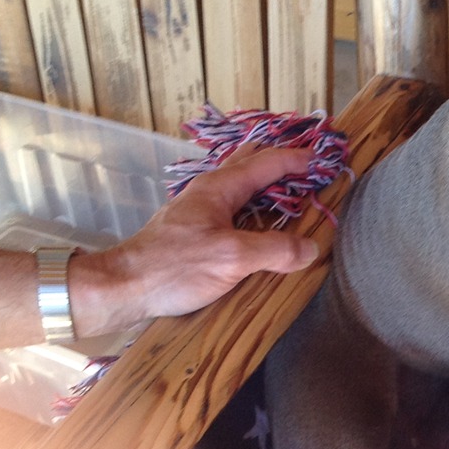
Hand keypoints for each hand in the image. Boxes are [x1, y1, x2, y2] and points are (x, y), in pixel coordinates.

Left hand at [70, 146, 321, 336]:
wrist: (122, 288)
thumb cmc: (173, 268)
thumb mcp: (231, 258)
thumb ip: (275, 250)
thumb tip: (311, 248)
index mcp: (220, 187)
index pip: (268, 162)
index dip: (299, 159)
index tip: (326, 162)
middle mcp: (210, 192)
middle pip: (252, 165)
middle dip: (282, 163)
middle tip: (311, 170)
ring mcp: (200, 211)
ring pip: (242, 187)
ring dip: (269, 187)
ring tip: (295, 195)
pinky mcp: (194, 232)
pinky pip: (235, 209)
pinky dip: (256, 209)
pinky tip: (263, 227)